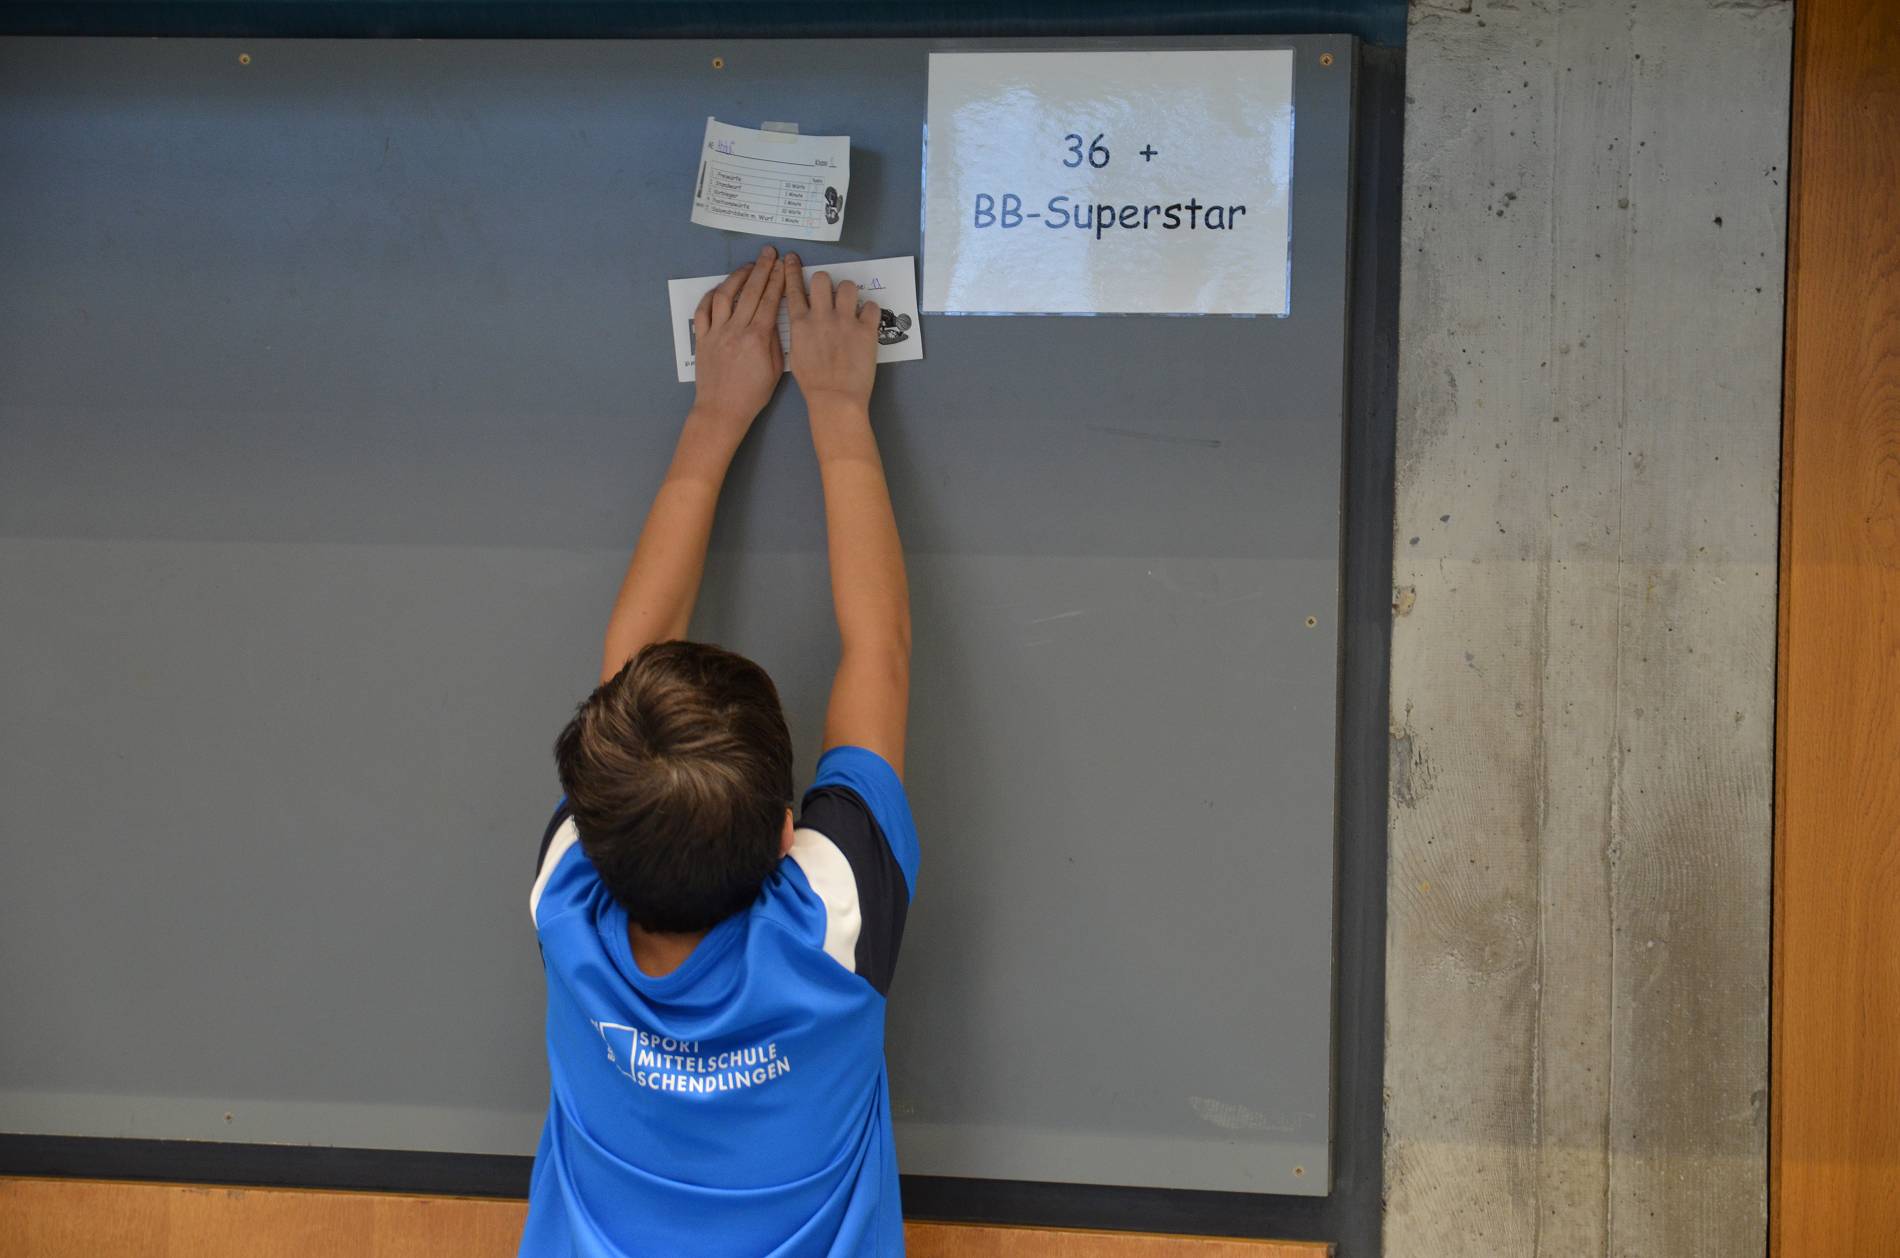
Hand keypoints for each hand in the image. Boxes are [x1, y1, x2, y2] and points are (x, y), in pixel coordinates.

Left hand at [689, 244, 787, 440]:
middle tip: (769, 253)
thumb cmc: (753, 394)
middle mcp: (736, 329)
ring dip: (737, 277)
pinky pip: (703, 311)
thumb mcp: (775, 370)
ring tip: (748, 266)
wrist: (722, 410)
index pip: (770, 300)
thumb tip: (773, 320)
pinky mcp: (702, 338)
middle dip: (762, 269)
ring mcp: (716, 332)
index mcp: (757, 337)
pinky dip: (711, 296)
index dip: (778, 279)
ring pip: (725, 295)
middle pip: (750, 291)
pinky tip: (721, 288)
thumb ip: (774, 342)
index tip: (784, 265)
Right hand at [785, 253, 878, 416]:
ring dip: (848, 293)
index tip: (792, 258)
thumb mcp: (795, 355)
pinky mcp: (866, 330)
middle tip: (831, 295)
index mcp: (800, 323)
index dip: (792, 270)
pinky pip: (871, 306)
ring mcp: (845, 321)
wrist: (835, 399)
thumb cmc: (813, 383)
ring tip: (850, 305)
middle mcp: (822, 316)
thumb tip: (804, 320)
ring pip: (847, 286)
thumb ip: (799, 332)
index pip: (794, 288)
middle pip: (822, 279)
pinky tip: (866, 320)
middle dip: (826, 283)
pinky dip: (869, 311)